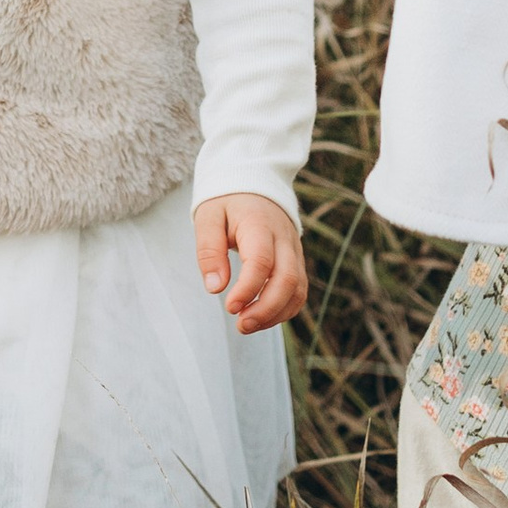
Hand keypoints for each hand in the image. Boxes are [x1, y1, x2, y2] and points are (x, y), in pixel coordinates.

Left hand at [194, 192, 305, 334]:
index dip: (248, 289)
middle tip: (241, 325)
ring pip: (298, 289)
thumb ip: (209, 250)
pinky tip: (262, 317)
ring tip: (247, 325)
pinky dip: (284, 309)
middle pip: (288, 279)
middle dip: (266, 309)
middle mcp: (284, 238)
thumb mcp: (208, 217)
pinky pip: (299, 290)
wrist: (255, 182)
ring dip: (276, 314)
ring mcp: (294, 250)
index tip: (230, 307)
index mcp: (259, 223)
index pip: (261, 261)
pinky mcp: (296, 260)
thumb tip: (215, 288)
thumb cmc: (227, 202)